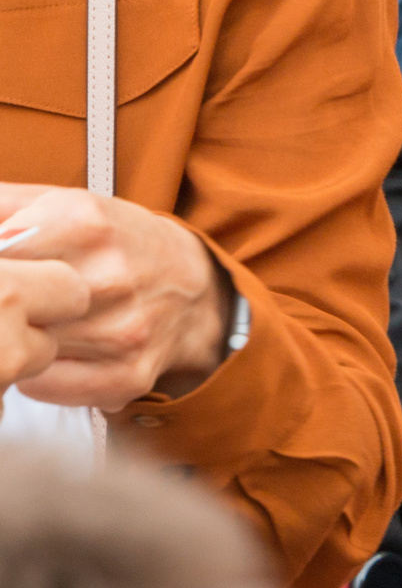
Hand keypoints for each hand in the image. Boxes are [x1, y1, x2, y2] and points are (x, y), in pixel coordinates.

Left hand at [0, 187, 228, 410]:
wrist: (195, 288)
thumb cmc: (116, 242)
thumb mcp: (62, 202)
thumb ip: (1, 206)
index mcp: (87, 223)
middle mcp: (110, 278)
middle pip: (6, 304)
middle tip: (1, 304)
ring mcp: (122, 332)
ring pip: (21, 346)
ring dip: (9, 338)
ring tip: (19, 323)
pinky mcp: (127, 376)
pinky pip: (44, 385)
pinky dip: (32, 372)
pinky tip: (41, 352)